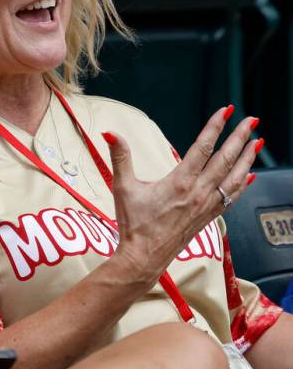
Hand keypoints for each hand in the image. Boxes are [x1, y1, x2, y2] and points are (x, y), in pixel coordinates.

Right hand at [103, 106, 259, 283]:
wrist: (144, 257)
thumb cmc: (134, 224)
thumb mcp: (123, 187)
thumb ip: (120, 158)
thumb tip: (111, 133)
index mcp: (180, 182)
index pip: (203, 147)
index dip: (215, 126)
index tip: (226, 110)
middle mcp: (198, 193)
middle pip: (225, 160)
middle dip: (240, 138)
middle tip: (251, 120)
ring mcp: (206, 206)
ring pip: (235, 178)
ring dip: (247, 159)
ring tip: (257, 142)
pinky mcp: (208, 217)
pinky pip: (232, 197)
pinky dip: (243, 184)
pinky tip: (250, 176)